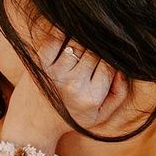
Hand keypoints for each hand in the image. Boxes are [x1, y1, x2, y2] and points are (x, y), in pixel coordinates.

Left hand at [5, 28, 130, 139]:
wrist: (32, 126)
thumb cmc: (70, 118)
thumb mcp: (100, 116)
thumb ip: (119, 94)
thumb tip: (123, 69)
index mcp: (90, 98)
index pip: (110, 65)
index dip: (112, 57)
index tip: (109, 55)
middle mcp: (73, 85)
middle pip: (95, 52)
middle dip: (98, 48)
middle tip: (96, 48)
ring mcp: (55, 72)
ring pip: (78, 42)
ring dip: (83, 39)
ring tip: (84, 41)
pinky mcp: (39, 63)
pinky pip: (56, 37)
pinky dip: (64, 30)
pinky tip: (68, 34)